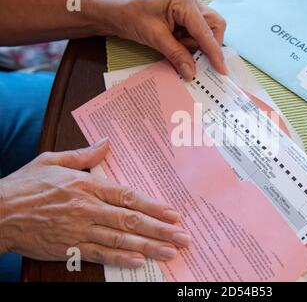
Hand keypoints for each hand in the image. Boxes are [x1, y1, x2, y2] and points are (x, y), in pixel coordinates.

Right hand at [0, 138, 190, 267]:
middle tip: (183, 237)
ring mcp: (80, 229)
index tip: (173, 213)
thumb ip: (84, 155)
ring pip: (121, 240)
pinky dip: (121, 260)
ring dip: (149, 246)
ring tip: (170, 252)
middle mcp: (88, 208)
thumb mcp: (53, 160)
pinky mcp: (69, 248)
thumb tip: (107, 142)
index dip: (153, 206)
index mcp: (87, 186)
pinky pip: (100, 255)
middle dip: (161, 229)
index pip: (128, 196)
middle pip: (131, 220)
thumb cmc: (25, 186)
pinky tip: (140, 262)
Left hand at [97, 0, 226, 79]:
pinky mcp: (183, 16)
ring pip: (206, 31)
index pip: (206, 30)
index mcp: (183, 1)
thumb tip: (191, 73)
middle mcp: (190, 1)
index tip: (221, 69)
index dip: (214, 52)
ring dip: (196, 45)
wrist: (113, 10)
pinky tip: (176, 45)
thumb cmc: (130, 15)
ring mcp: (187, 8)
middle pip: (214, 26)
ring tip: (177, 48)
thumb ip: (176, 55)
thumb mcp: (154, 38)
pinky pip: (195, 32)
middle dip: (209, 45)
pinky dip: (189, 43)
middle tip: (198, 59)